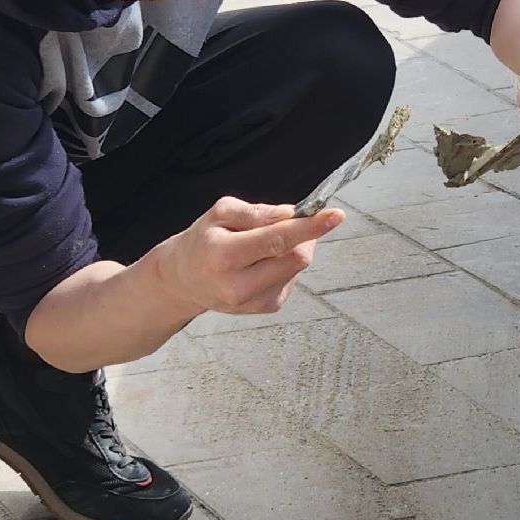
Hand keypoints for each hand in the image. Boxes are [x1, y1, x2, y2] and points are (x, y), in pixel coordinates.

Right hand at [146, 198, 341, 314]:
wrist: (185, 280)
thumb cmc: (203, 241)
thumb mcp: (220, 213)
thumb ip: (256, 212)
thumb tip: (290, 214)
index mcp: (224, 256)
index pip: (277, 240)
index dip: (310, 227)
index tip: (335, 215)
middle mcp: (239, 285)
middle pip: (296, 256)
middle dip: (303, 235)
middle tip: (290, 221)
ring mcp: (254, 302)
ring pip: (297, 266)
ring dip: (291, 249)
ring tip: (261, 247)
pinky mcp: (267, 307)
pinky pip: (292, 277)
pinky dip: (285, 264)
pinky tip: (261, 263)